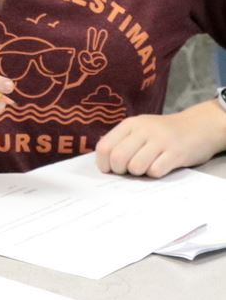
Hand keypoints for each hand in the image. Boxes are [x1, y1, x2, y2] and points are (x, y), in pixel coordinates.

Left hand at [94, 101, 225, 177]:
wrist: (197, 126)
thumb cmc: (163, 132)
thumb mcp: (139, 129)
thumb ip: (121, 141)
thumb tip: (102, 160)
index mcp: (130, 124)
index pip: (104, 146)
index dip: (103, 163)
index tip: (109, 169)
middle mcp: (143, 130)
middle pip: (118, 158)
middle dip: (119, 170)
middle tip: (128, 171)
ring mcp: (160, 141)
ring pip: (135, 167)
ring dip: (138, 173)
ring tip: (146, 167)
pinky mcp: (176, 153)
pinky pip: (155, 171)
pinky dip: (154, 174)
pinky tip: (160, 167)